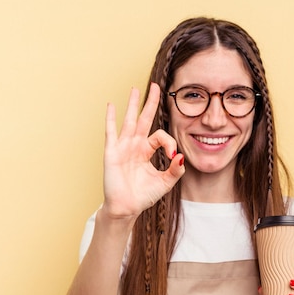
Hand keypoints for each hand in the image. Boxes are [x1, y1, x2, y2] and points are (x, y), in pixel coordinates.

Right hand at [102, 83, 184, 218]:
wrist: (126, 208)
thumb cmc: (143, 196)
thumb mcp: (165, 182)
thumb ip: (175, 170)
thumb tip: (182, 156)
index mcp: (146, 151)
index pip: (160, 137)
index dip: (169, 143)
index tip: (173, 156)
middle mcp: (134, 145)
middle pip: (144, 119)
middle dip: (150, 103)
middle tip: (155, 86)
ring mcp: (122, 147)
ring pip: (129, 121)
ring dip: (132, 105)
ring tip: (135, 89)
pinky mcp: (112, 153)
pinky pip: (111, 132)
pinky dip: (111, 119)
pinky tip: (111, 105)